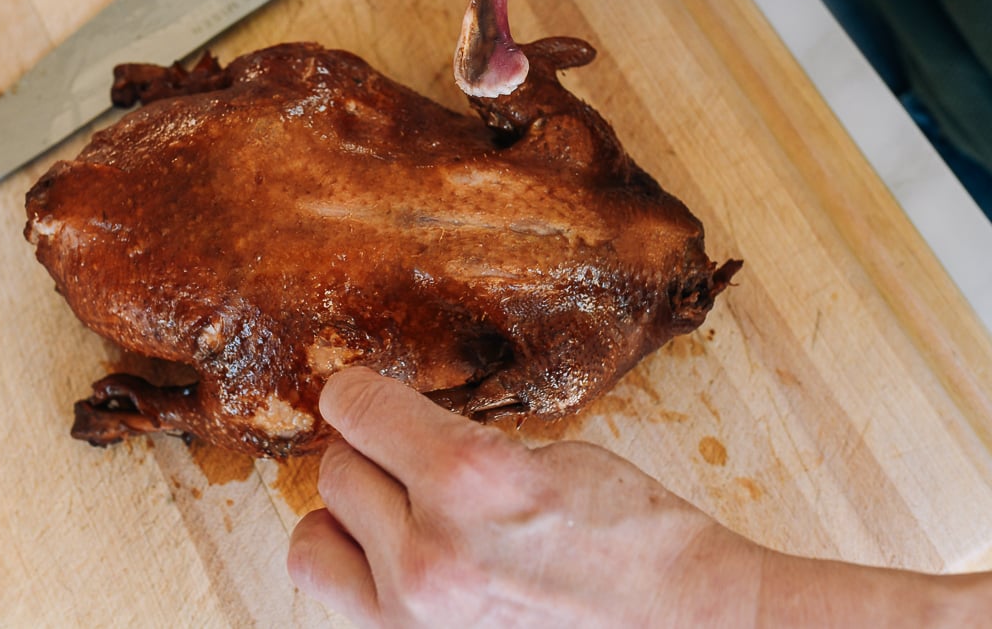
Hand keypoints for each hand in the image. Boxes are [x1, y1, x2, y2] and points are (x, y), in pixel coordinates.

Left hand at [285, 367, 763, 626]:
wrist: (686, 626)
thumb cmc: (638, 539)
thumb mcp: (548, 457)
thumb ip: (456, 446)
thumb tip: (394, 437)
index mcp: (468, 477)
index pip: (354, 408)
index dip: (358, 393)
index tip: (362, 395)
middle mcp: (428, 554)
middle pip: (336, 472)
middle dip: (370, 457)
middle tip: (408, 460)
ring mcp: (414, 621)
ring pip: (313, 543)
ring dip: (349, 521)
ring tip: (395, 515)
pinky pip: (345, 600)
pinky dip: (364, 574)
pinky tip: (410, 561)